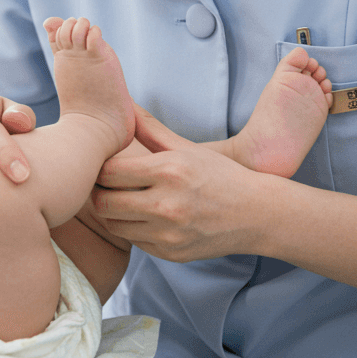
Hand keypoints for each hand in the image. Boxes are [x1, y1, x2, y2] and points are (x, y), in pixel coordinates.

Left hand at [92, 106, 265, 261]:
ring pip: (113, 225)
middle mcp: (166, 205)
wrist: (257, 215)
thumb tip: (124, 103)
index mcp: (169, 171)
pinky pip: (134, 241)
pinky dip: (132, 229)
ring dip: (113, 213)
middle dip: (99, 192)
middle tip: (104, 185)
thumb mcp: (186, 147)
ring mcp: (168, 233)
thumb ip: (150, 128)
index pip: (109, 172)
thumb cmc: (220, 175)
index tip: (104, 165)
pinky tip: (143, 216)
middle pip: (103, 202)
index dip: (100, 168)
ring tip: (122, 199)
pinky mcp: (170, 254)